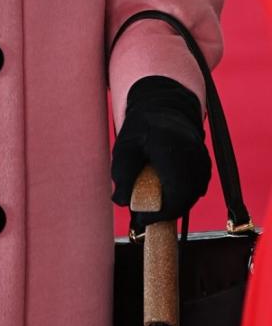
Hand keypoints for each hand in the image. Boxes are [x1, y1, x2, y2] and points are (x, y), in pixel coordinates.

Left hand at [111, 75, 211, 228]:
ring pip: (194, 193)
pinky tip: (167, 194)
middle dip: (167, 212)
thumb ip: (122, 173)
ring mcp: (202, 156)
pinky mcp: (205, 161)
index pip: (175, 189)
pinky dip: (184, 196)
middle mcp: (192, 152)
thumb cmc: (141, 127)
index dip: (162, 211)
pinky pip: (198, 187)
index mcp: (170, 146)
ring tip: (154, 205)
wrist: (164, 106)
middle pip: (187, 195)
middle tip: (146, 217)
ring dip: (176, 204)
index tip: (143, 219)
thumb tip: (121, 201)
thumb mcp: (124, 146)